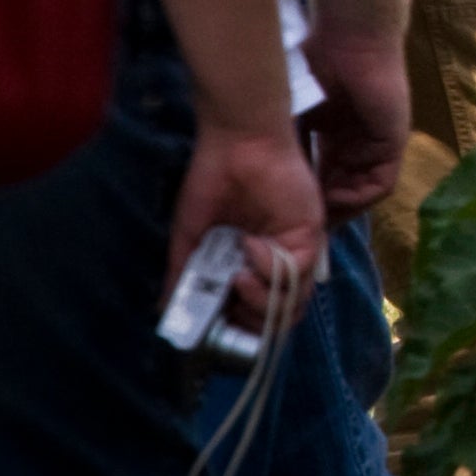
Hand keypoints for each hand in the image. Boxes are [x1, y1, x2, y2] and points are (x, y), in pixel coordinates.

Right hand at [168, 121, 325, 324]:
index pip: (254, 314)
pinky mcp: (310, 233)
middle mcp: (276, 262)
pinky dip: (271, 267)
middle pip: (278, 317)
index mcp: (249, 266)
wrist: (236, 146)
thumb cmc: (212, 185)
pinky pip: (298, 269)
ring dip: (261, 300)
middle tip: (228, 310)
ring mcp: (294, 250)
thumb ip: (182, 276)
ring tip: (238, 278)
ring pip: (293, 301)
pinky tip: (250, 247)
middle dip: (251, 323)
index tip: (215, 329)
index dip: (238, 329)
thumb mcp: (190, 238)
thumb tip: (165, 313)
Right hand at [297, 27, 410, 223]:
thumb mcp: (298, 110)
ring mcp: (379, 145)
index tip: (282, 219)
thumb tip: (259, 166)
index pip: (324, 181)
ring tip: (311, 224)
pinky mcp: (394, 143)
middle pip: (343, 192)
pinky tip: (332, 202)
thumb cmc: (319, 63)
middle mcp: (360, 145)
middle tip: (296, 233)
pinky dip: (356, 197)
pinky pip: (380, 184)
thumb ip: (289, 136)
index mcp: (339, 138)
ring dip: (338, 210)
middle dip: (321, 215)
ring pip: (360, 193)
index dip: (305, 202)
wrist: (351, 41)